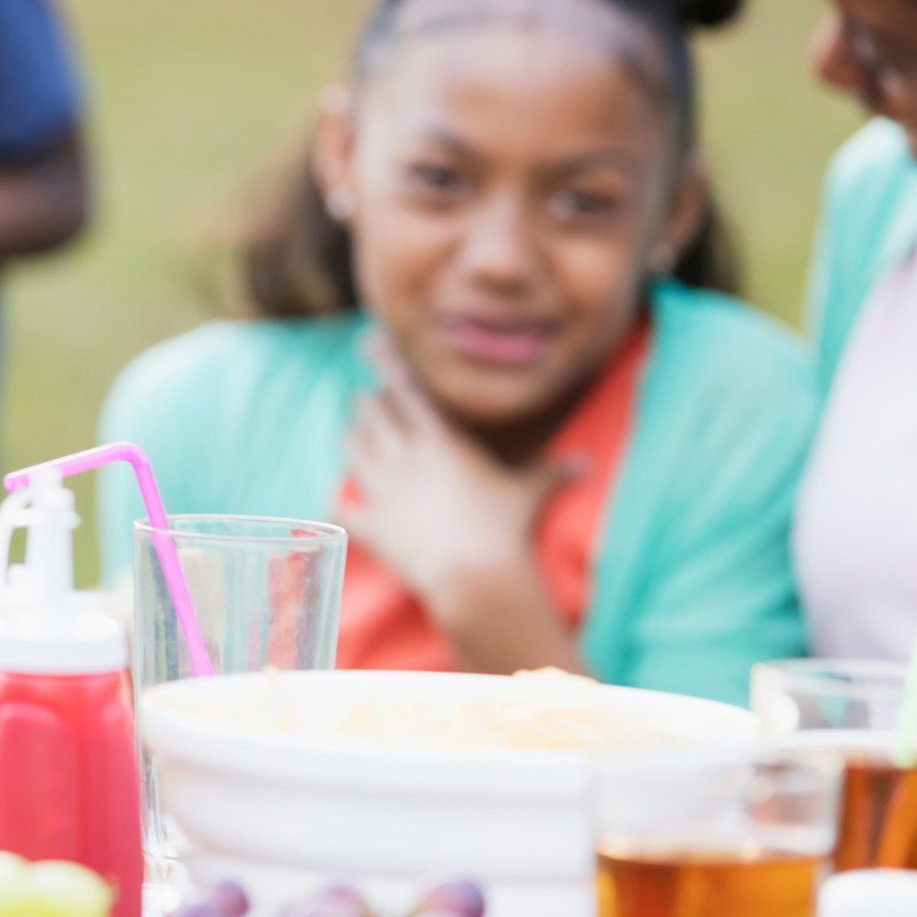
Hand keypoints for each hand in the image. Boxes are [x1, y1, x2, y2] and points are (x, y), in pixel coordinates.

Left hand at [340, 366, 578, 605]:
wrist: (478, 576)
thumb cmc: (506, 529)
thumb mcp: (531, 493)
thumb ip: (554, 472)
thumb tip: (588, 463)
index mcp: (439, 440)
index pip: (407, 390)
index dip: (386, 363)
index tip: (369, 339)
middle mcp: (404, 457)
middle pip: (373, 415)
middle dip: (368, 404)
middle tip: (365, 399)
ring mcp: (383, 491)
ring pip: (353, 450)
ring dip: (352, 440)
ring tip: (351, 433)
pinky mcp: (371, 526)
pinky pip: (340, 511)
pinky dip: (333, 507)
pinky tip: (328, 505)